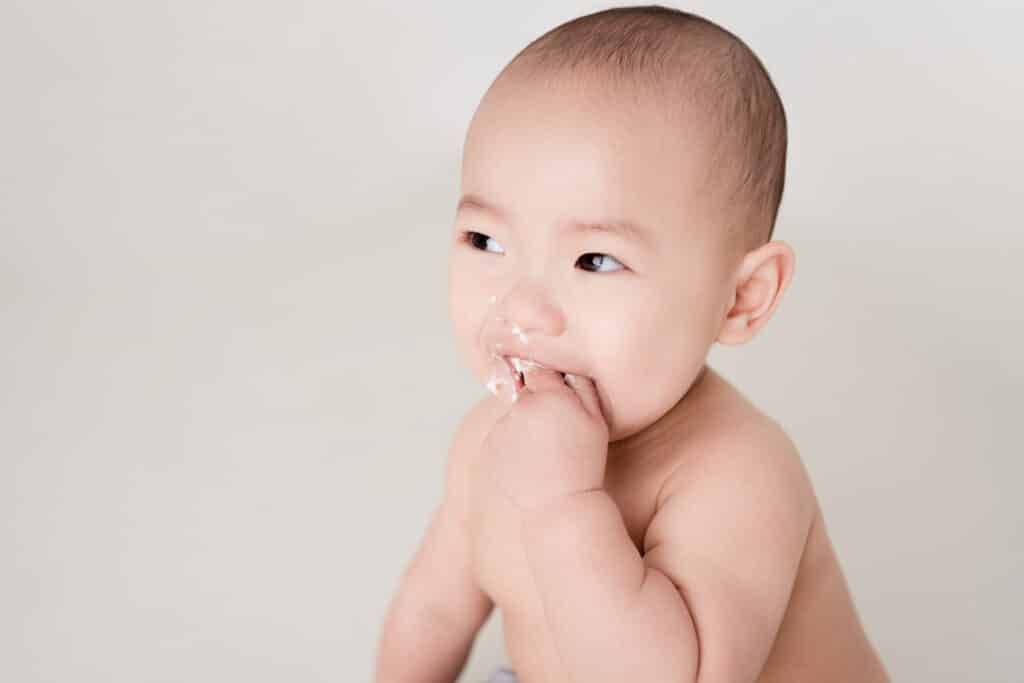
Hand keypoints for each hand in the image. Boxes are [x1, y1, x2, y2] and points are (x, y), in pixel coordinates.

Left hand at [481, 358, 609, 514]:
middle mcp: (519, 408)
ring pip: (511, 418)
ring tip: (541, 454)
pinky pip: (499, 439)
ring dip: (522, 427)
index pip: (539, 371)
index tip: (558, 402)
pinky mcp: (487, 448)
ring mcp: (500, 428)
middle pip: (523, 394)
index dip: (549, 386)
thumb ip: (581, 387)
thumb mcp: (595, 422)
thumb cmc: (582, 466)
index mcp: (548, 396)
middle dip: (535, 406)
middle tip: (553, 433)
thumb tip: (567, 368)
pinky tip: (527, 465)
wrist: (556, 507)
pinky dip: (509, 447)